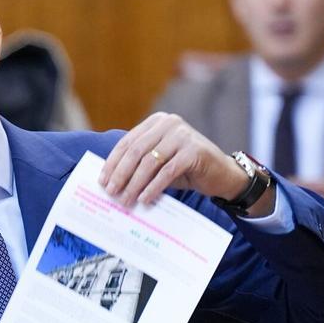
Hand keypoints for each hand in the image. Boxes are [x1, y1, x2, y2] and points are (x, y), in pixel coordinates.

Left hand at [99, 112, 265, 212]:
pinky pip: (167, 172)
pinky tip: (144, 199)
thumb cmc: (185, 169)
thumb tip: (110, 180)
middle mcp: (169, 123)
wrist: (221, 174)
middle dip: (121, 174)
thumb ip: (138, 163)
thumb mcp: (159, 162)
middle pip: (136, 151)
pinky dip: (153, 187)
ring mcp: (183, 135)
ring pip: (149, 162)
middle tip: (111, 193)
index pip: (128, 142)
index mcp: (157, 122)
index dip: (113, 162)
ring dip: (134, 184)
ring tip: (126, 200)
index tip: (102, 181)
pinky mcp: (194, 151)